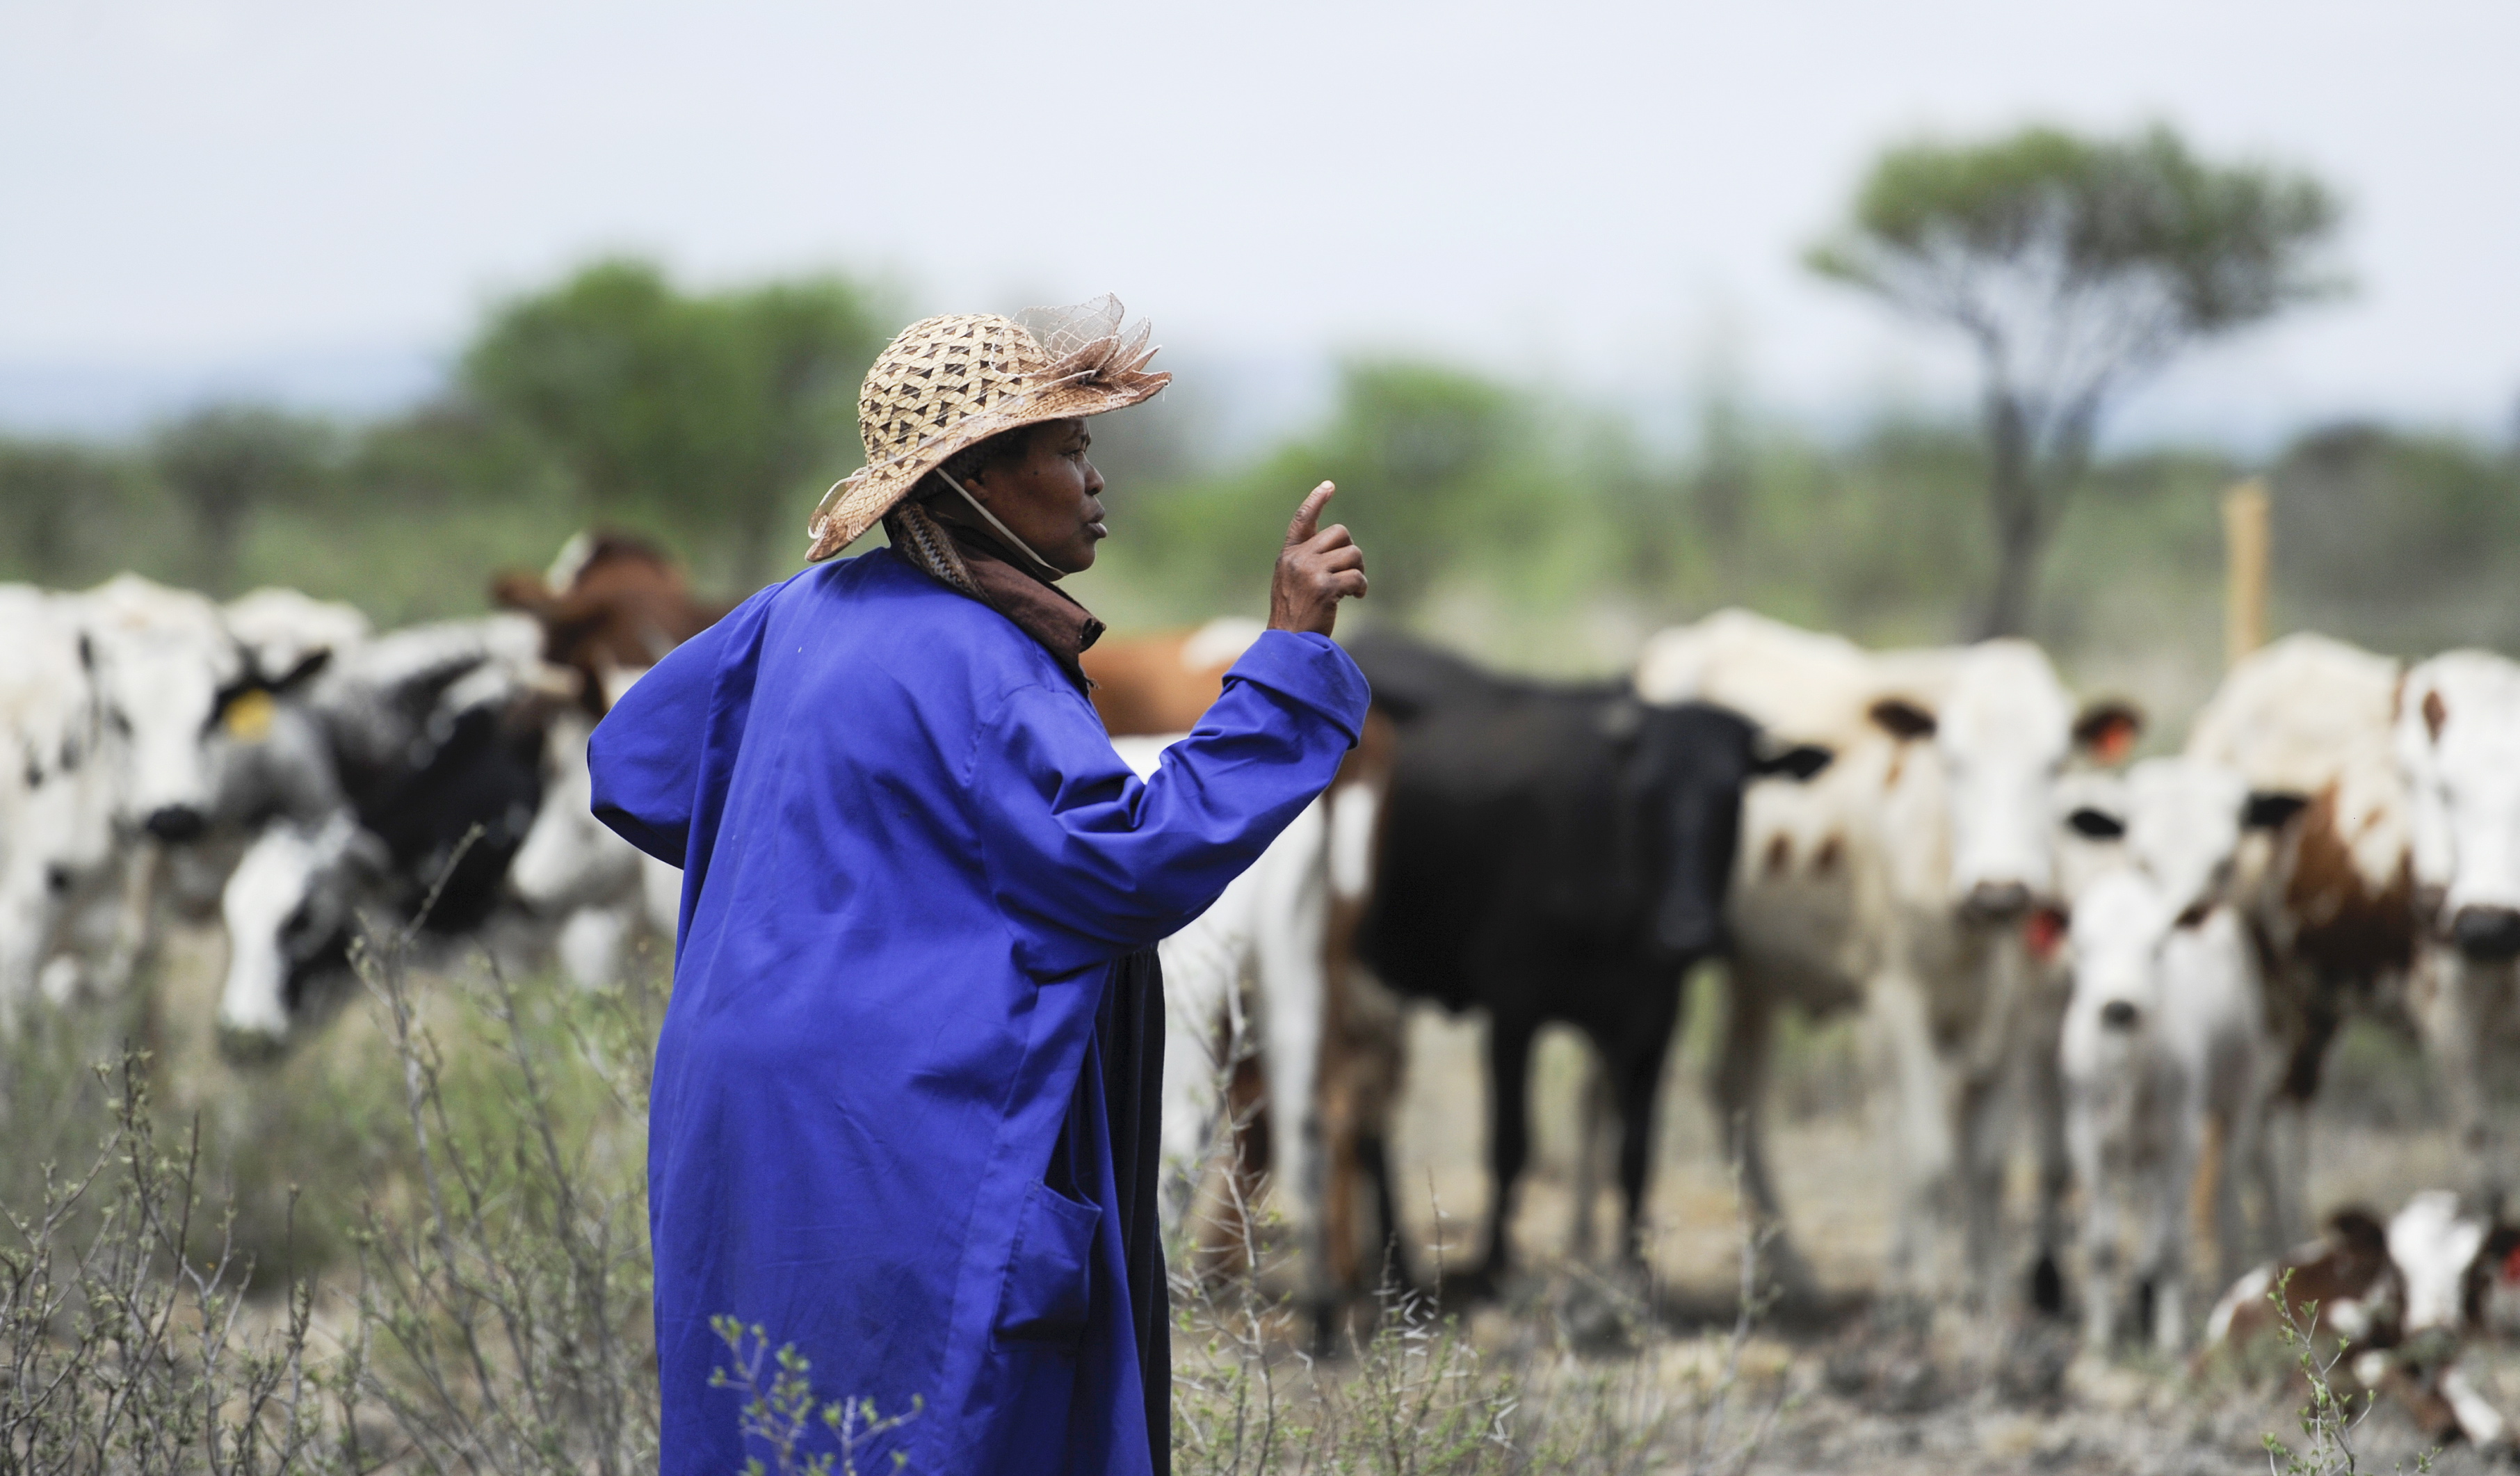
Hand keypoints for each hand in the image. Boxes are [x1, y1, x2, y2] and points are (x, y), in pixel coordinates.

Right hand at [1269, 482, 1368, 636]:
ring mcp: (1310, 572)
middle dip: (1352, 551)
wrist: (1288, 645)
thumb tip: (1341, 546)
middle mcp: (1297, 559)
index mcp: (1289, 555)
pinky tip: (1355, 597)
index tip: (1329, 485)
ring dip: (1359, 570)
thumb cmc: (1294, 615)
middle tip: (1350, 572)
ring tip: (1352, 588)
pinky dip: (1361, 587)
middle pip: (1340, 533)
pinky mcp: (1324, 588)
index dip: (1316, 500)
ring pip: (1353, 553)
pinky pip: (1357, 576)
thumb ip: (1307, 560)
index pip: (1303, 520)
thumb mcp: (1291, 581)